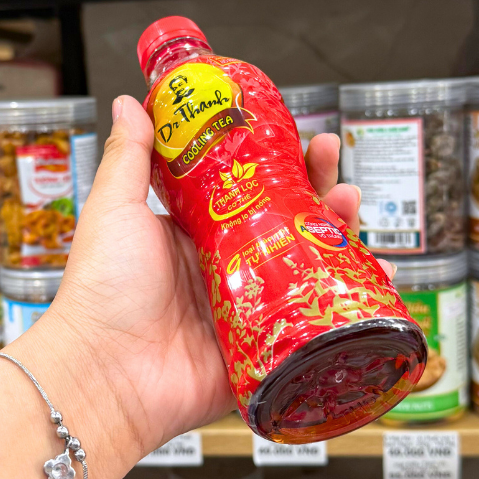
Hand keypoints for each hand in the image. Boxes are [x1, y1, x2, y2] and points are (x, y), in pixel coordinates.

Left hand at [49, 95, 395, 456]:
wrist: (105, 376)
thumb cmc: (102, 291)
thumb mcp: (115, 210)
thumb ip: (128, 157)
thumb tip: (132, 102)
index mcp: (196, 233)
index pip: (250, 187)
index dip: (278, 161)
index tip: (296, 133)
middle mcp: (228, 267)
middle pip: (288, 222)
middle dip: (318, 189)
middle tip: (334, 162)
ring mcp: (250, 307)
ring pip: (308, 265)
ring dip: (338, 234)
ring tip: (351, 205)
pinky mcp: (265, 345)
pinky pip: (314, 321)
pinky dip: (350, 301)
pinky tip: (377, 281)